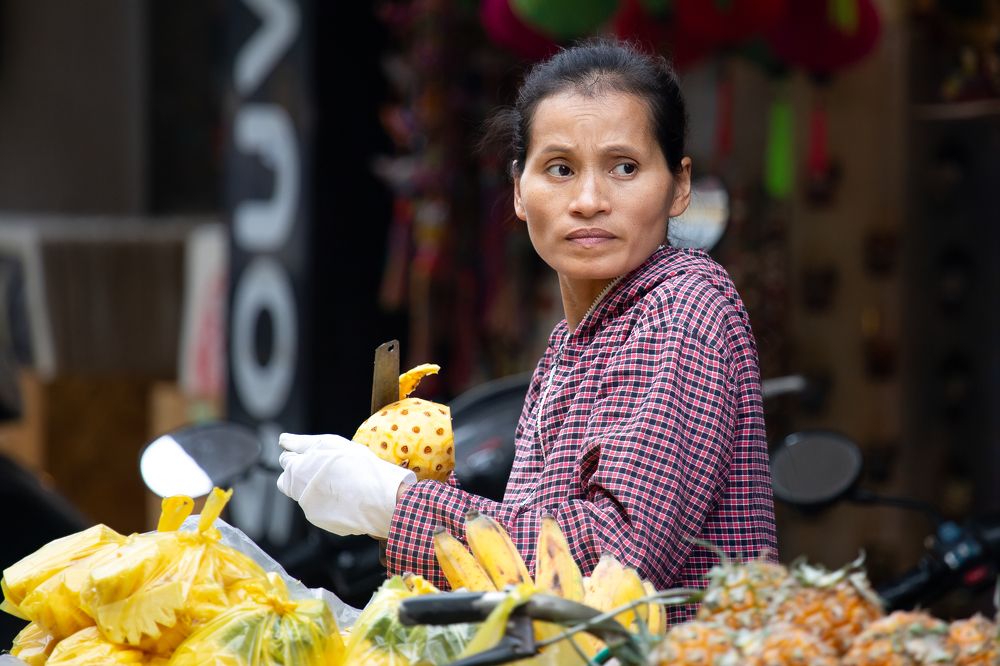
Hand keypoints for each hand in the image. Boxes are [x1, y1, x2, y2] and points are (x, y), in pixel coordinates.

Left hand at [276, 433, 415, 538]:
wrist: (378, 497)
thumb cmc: (357, 466)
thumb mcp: (330, 444)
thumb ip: (302, 443)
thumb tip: (283, 441)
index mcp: (296, 470)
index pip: (285, 459)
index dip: (300, 454)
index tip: (315, 454)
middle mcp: (298, 492)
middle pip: (289, 481)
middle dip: (300, 474)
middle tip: (324, 468)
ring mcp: (310, 509)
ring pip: (306, 496)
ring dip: (315, 488)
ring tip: (340, 482)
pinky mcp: (323, 522)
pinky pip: (320, 509)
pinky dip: (328, 503)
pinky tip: (346, 496)